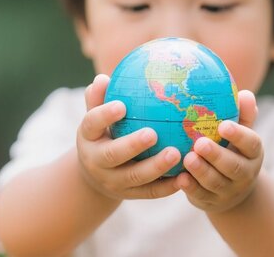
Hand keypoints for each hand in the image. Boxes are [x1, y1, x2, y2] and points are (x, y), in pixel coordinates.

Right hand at [76, 74, 181, 200]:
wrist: (95, 176)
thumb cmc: (102, 134)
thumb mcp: (96, 118)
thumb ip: (99, 99)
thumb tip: (103, 77)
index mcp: (88, 137)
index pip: (91, 124)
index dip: (104, 115)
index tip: (121, 106)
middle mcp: (97, 161)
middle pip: (113, 155)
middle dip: (132, 145)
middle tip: (153, 133)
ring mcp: (113, 181)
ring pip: (135, 177)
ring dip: (156, 166)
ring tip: (176, 153)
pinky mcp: (130, 195)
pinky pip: (150, 192)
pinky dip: (168, 187)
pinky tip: (186, 176)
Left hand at [176, 90, 262, 212]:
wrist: (231, 189)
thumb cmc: (231, 149)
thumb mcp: (239, 134)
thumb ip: (242, 115)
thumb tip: (245, 94)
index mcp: (252, 153)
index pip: (251, 144)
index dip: (239, 135)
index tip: (223, 125)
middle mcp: (244, 173)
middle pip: (233, 166)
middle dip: (217, 155)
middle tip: (200, 143)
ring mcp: (228, 190)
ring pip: (216, 182)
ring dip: (201, 171)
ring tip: (188, 159)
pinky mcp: (210, 200)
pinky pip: (200, 195)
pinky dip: (190, 187)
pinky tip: (179, 178)